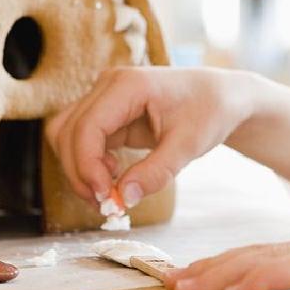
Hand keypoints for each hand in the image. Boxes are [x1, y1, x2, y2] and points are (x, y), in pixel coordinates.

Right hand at [45, 66, 254, 208]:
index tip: (105, 197)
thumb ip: (157, 172)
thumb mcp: (189, 145)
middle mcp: (108, 85)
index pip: (87, 127)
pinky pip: (82, 139)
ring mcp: (104, 96)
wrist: (222, 97)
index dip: (87, 166)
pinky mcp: (107, 112)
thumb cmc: (210, 111)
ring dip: (79, 168)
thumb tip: (124, 198)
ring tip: (109, 193)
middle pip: (67, 132)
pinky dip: (88, 163)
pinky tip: (113, 178)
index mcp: (128, 85)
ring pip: (67, 135)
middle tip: (106, 204)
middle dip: (80, 172)